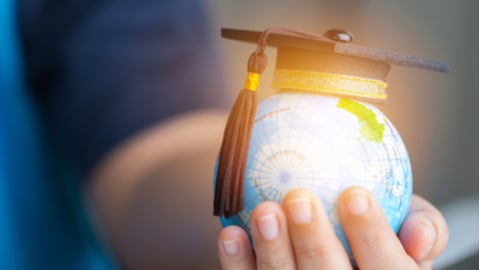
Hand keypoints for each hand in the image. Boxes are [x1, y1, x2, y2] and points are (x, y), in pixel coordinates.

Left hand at [217, 187, 447, 268]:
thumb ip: (425, 229)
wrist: (342, 256)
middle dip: (313, 241)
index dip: (372, 235)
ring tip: (265, 211)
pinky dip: (237, 263)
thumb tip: (417, 234)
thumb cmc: (378, 242)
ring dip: (272, 251)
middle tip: (299, 198)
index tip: (354, 193)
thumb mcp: (413, 233)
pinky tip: (231, 234)